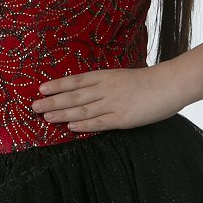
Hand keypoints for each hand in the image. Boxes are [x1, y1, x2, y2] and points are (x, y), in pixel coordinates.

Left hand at [31, 62, 185, 132]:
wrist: (168, 85)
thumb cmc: (147, 81)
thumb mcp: (121, 77)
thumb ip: (105, 84)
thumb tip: (86, 92)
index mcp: (105, 76)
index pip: (75, 80)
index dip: (57, 85)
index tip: (41, 89)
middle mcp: (105, 88)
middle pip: (74, 96)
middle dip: (52, 101)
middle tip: (34, 107)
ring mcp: (113, 103)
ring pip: (82, 109)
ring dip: (62, 113)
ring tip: (46, 117)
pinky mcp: (122, 118)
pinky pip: (98, 122)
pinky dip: (83, 124)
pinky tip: (70, 126)